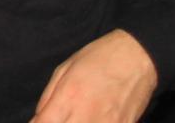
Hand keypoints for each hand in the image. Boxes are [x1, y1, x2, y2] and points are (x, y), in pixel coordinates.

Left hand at [30, 29, 156, 122]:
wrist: (137, 58)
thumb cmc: (98, 59)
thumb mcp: (64, 69)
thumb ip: (47, 98)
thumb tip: (37, 120)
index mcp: (69, 96)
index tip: (41, 121)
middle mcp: (86, 115)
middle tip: (59, 117)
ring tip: (77, 116)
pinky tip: (94, 118)